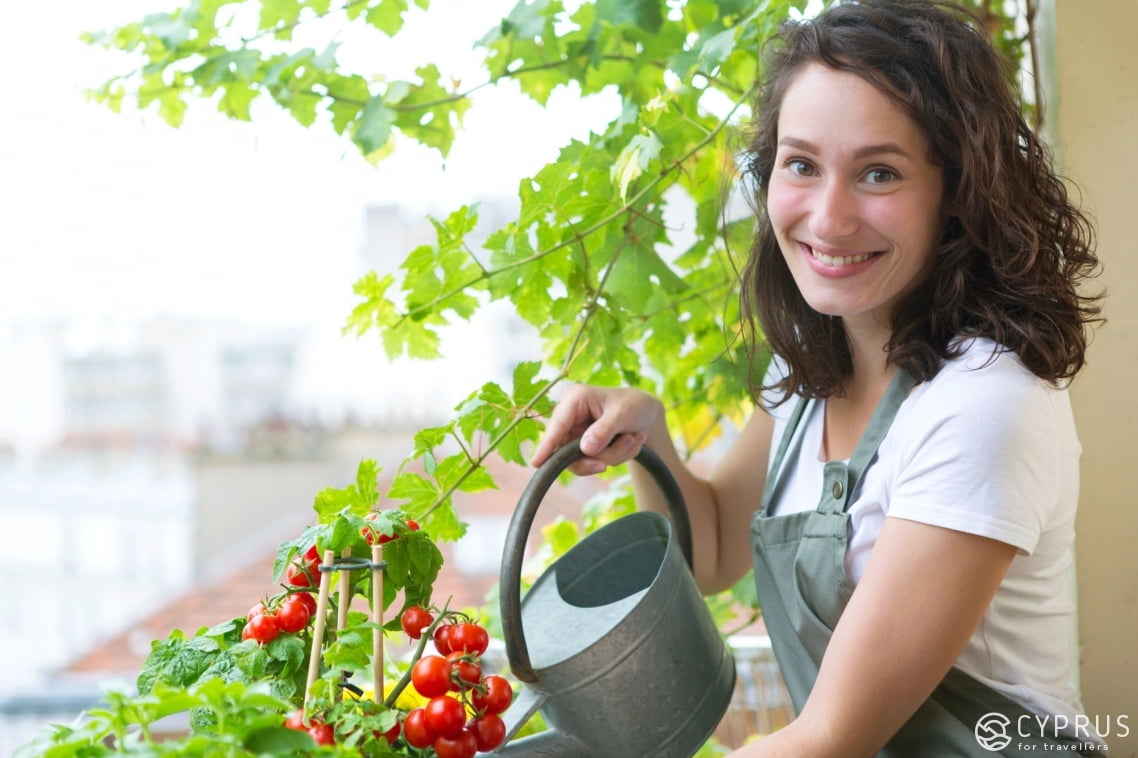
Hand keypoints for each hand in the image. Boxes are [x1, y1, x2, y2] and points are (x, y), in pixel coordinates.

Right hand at [530, 384, 663, 475]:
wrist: (647, 415)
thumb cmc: (634, 406)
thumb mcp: (623, 414)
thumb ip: (604, 430)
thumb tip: (585, 449)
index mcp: (574, 399)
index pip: (557, 425)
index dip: (547, 445)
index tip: (536, 462)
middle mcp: (570, 417)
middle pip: (567, 450)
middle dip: (599, 455)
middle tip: (624, 449)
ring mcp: (575, 434)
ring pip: (583, 460)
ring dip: (613, 455)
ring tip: (632, 438)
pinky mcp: (583, 447)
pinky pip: (593, 463)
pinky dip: (615, 457)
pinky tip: (628, 442)